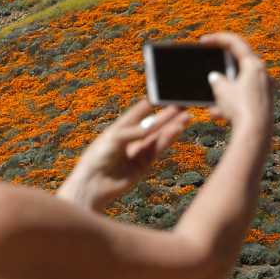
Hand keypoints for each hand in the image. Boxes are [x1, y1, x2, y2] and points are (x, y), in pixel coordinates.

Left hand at [58, 97, 190, 212]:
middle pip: (152, 124)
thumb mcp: (114, 140)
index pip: (138, 112)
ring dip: (172, 126)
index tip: (165, 92)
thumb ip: (133, 133)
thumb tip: (153, 126)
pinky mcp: (144, 164)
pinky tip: (176, 130)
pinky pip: (157, 149)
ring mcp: (138, 151)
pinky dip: (167, 140)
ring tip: (186, 116)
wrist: (93, 185)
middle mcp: (130, 139)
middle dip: (167, 114)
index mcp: (119, 128)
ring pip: (158, 136)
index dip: (152, 103)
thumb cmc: (97, 158)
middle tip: (183, 104)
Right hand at [196, 30, 272, 140]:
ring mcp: (265, 89)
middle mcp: (263, 74)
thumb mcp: (221, 90)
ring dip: (224, 91)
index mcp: (254, 65)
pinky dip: (231, 102)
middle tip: (210, 71)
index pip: (236, 43)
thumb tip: (216, 78)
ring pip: (239, 84)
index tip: (204, 41)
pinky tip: (219, 114)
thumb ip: (217, 80)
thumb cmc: (240, 108)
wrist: (255, 132)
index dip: (218, 39)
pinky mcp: (263, 103)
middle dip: (221, 70)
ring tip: (213, 103)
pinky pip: (243, 97)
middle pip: (239, 64)